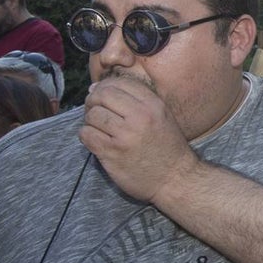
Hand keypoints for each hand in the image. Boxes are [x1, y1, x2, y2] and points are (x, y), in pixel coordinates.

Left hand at [79, 75, 199, 202]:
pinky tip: (96, 139)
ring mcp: (125, 136)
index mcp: (153, 105)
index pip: (119, 83)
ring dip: (90, 120)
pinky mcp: (112, 154)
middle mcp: (140, 117)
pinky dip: (87, 135)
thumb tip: (96, 87)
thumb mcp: (162, 116)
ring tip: (98, 127)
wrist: (175, 178)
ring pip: (93, 115)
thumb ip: (136, 100)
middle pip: (103, 95)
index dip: (105, 86)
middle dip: (93, 101)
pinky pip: (87, 135)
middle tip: (94, 110)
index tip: (102, 96)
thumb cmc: (167, 147)